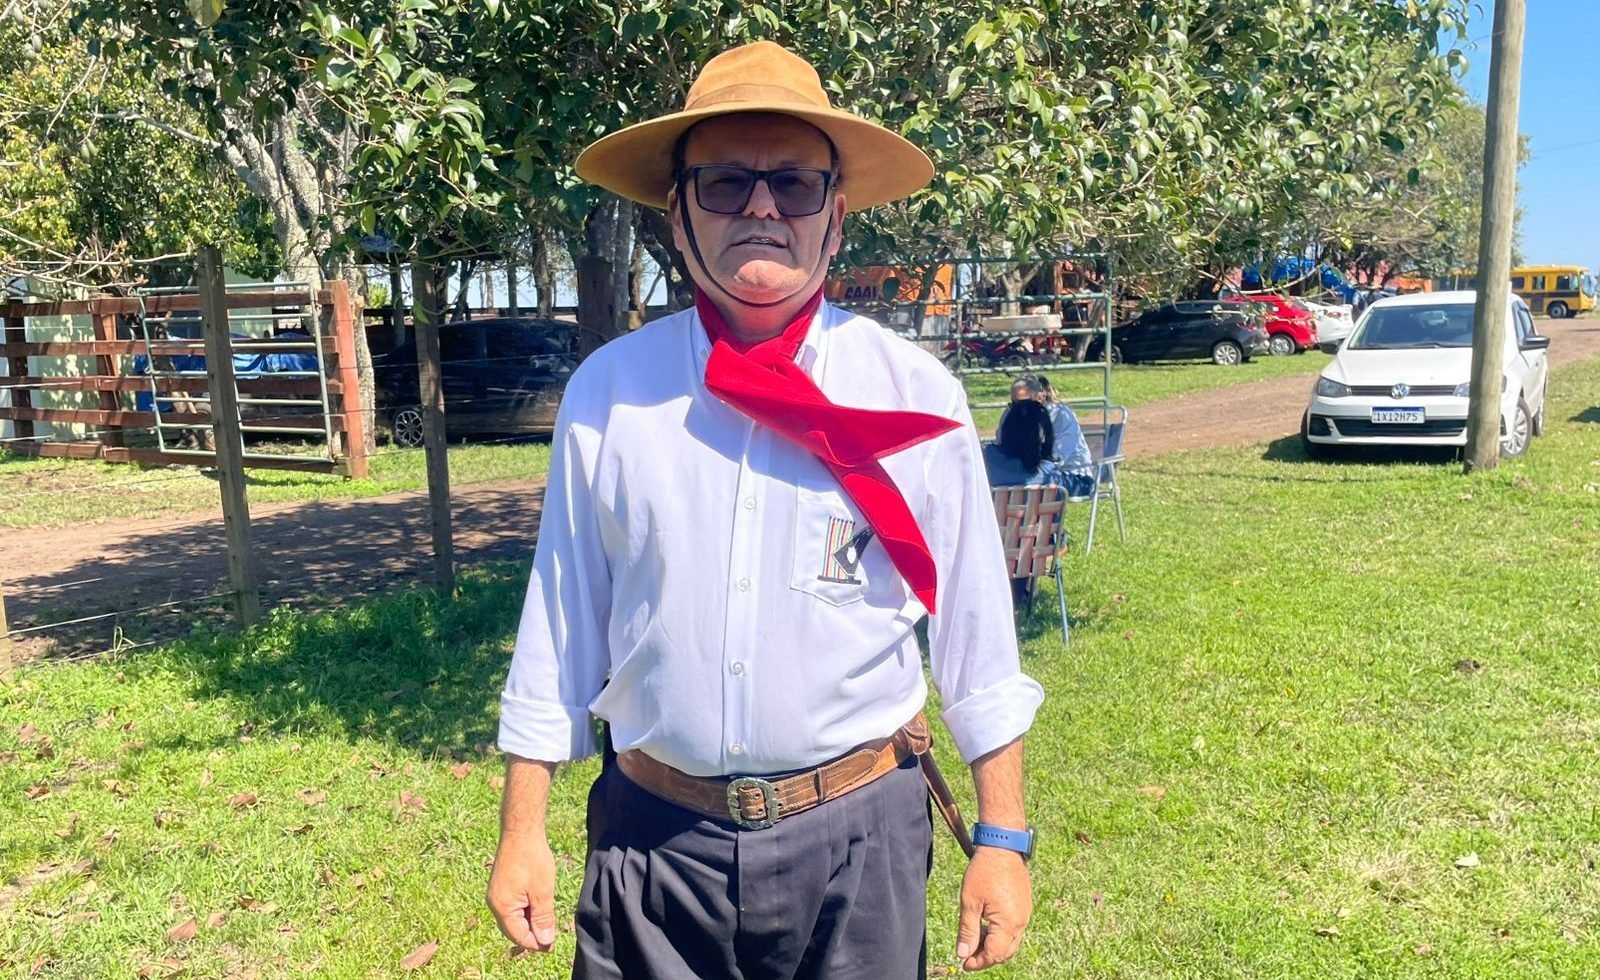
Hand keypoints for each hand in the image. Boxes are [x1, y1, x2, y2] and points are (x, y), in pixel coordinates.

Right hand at [486, 832, 559, 952]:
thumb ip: (543, 918)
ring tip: (547, 922)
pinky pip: (512, 907)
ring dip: (529, 922)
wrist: (521, 831)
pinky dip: (525, 911)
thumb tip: (544, 940)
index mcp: (502, 907)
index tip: (551, 945)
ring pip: (513, 918)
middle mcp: (495, 903)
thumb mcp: (543, 891)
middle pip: (513, 929)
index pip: (518, 936)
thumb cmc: (532, 858)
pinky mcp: (501, 886)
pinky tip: (538, 907)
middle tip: (551, 935)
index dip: (535, 943)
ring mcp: (496, 894)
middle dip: (531, 935)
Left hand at [955, 847, 1032, 971]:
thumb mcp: (970, 902)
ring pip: (1011, 942)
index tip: (963, 963)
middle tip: (968, 954)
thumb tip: (963, 954)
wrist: (1003, 846)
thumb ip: (967, 930)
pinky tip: (986, 925)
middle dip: (987, 957)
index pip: (994, 954)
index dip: (978, 962)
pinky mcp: (1025, 906)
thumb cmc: (984, 871)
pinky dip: (1000, 934)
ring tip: (974, 939)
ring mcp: (1025, 914)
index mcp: (1008, 923)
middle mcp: (1021, 921)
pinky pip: (1014, 929)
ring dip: (994, 945)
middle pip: (1005, 952)